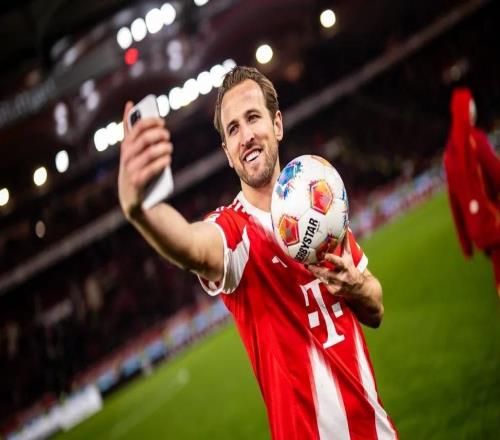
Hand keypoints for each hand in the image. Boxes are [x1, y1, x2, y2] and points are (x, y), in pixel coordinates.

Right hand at [118, 101, 172, 218]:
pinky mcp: (137, 183)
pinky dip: (161, 163)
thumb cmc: (138, 171)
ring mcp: (130, 171)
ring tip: (169, 148)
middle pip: (144, 138)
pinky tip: (167, 160)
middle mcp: (126, 157)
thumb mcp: (134, 151)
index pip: (136, 126)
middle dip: (159, 135)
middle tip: (167, 136)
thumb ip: (131, 130)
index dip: (151, 121)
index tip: (162, 121)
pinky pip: (151, 169)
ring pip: (149, 153)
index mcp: (126, 147)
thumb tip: (130, 104)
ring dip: (163, 148)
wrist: (135, 202)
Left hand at [308, 235, 363, 298]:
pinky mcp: (333, 291)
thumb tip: (345, 226)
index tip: (324, 255)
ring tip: (306, 264)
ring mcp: (337, 285)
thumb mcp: (348, 256)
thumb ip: (345, 242)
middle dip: (316, 269)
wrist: (359, 289)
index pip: (338, 262)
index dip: (331, 259)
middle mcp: (341, 276)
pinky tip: (312, 271)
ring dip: (314, 271)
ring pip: (322, 277)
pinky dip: (318, 276)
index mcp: (346, 266)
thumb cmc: (351, 267)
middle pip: (326, 273)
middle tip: (307, 263)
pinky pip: (323, 282)